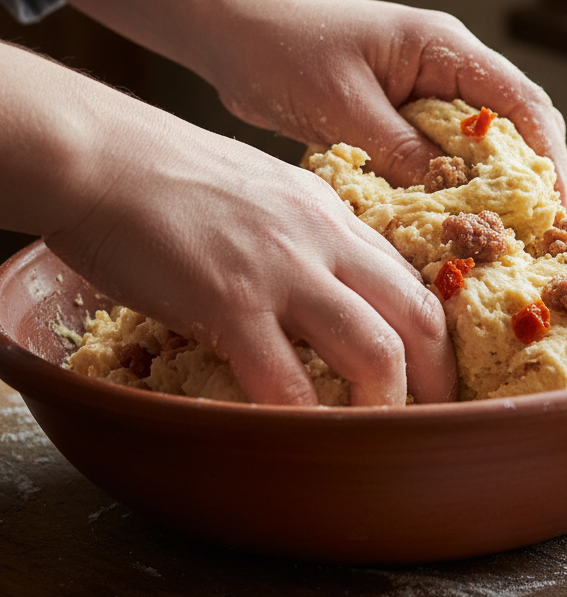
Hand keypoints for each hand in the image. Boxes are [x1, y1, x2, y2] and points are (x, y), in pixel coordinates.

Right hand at [2, 46, 456, 406]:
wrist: (100, 156)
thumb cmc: (167, 173)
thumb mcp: (263, 189)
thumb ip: (300, 233)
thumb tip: (319, 279)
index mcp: (331, 213)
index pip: (406, 277)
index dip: (430, 331)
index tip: (430, 368)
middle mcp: (324, 240)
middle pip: (416, 314)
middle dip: (437, 374)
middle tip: (433, 413)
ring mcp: (283, 272)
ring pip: (374, 350)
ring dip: (384, 405)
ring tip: (376, 435)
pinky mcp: (231, 302)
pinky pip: (285, 380)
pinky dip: (303, 419)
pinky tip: (303, 440)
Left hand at [207, 0, 566, 212]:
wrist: (233, 29)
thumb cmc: (283, 50)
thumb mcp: (345, 107)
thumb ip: (401, 150)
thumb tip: (453, 197)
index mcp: (443, 47)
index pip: (521, 101)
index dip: (545, 157)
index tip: (551, 208)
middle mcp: (445, 66)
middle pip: (515, 122)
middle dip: (527, 176)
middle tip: (530, 232)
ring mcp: (425, 90)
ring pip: (480, 142)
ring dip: (489, 186)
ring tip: (495, 235)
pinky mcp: (401, 114)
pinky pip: (441, 154)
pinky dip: (449, 186)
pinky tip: (444, 220)